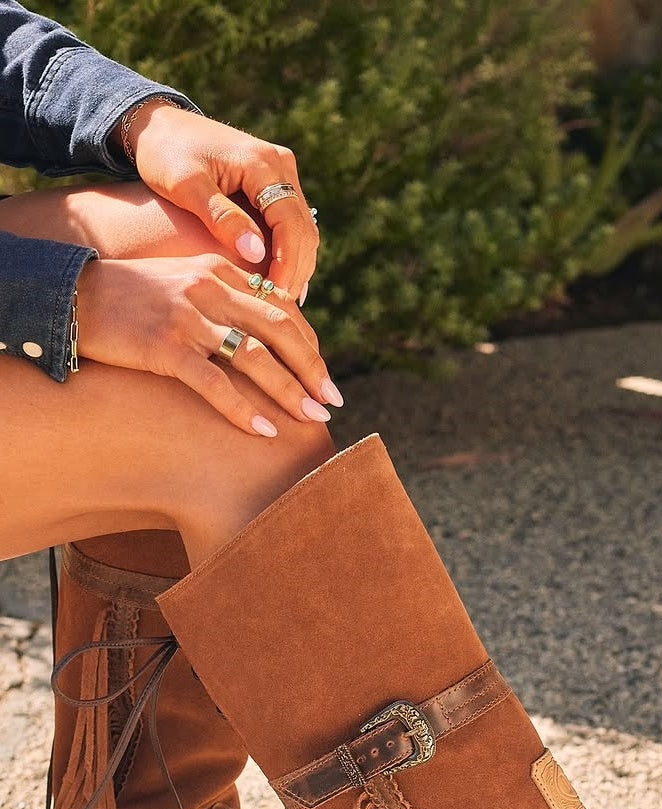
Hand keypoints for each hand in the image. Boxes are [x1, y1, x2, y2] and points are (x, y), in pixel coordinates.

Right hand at [76, 254, 342, 435]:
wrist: (75, 296)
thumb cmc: (133, 298)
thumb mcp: (184, 282)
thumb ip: (224, 298)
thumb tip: (264, 333)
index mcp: (220, 271)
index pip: (281, 307)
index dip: (309, 343)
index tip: (323, 374)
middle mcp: (210, 289)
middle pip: (280, 331)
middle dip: (312, 369)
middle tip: (333, 401)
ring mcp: (189, 318)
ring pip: (256, 357)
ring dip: (290, 392)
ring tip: (312, 419)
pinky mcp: (165, 347)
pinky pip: (215, 384)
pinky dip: (243, 409)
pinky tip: (264, 431)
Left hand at [123, 101, 317, 298]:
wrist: (158, 125)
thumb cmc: (165, 153)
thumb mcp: (185, 185)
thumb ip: (221, 218)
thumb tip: (256, 253)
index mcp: (263, 163)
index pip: (291, 223)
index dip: (288, 264)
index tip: (274, 296)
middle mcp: (281, 165)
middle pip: (304, 229)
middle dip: (295, 270)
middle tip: (278, 307)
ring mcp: (280, 174)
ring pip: (302, 229)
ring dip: (295, 265)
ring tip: (277, 300)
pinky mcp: (273, 184)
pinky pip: (290, 225)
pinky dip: (286, 253)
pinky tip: (274, 281)